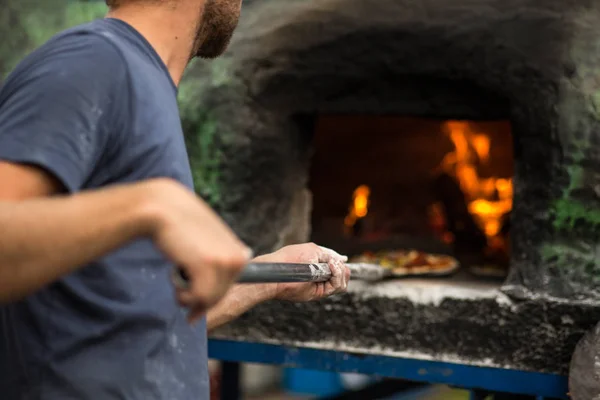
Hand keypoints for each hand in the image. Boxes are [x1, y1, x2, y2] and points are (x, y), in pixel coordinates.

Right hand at [143, 179, 250, 321]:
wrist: (164, 206)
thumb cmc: (181, 220)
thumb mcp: (210, 234)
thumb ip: (223, 249)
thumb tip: (245, 255)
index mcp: (239, 252)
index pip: (229, 286)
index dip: (211, 296)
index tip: (196, 306)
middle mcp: (237, 258)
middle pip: (219, 295)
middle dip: (199, 302)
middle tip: (180, 296)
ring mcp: (224, 263)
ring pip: (208, 299)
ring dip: (188, 298)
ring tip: (175, 280)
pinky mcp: (208, 266)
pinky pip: (198, 298)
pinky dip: (183, 297)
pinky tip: (174, 279)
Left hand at [254, 243, 350, 301]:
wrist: (277, 272)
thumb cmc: (290, 258)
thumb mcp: (313, 251)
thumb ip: (329, 256)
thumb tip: (343, 260)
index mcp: (318, 266)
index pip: (338, 267)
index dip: (341, 264)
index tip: (341, 260)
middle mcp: (320, 277)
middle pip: (343, 275)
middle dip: (342, 268)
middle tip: (334, 264)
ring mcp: (320, 285)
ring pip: (342, 282)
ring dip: (340, 272)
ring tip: (330, 267)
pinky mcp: (319, 293)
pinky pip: (338, 287)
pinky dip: (338, 277)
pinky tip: (329, 270)